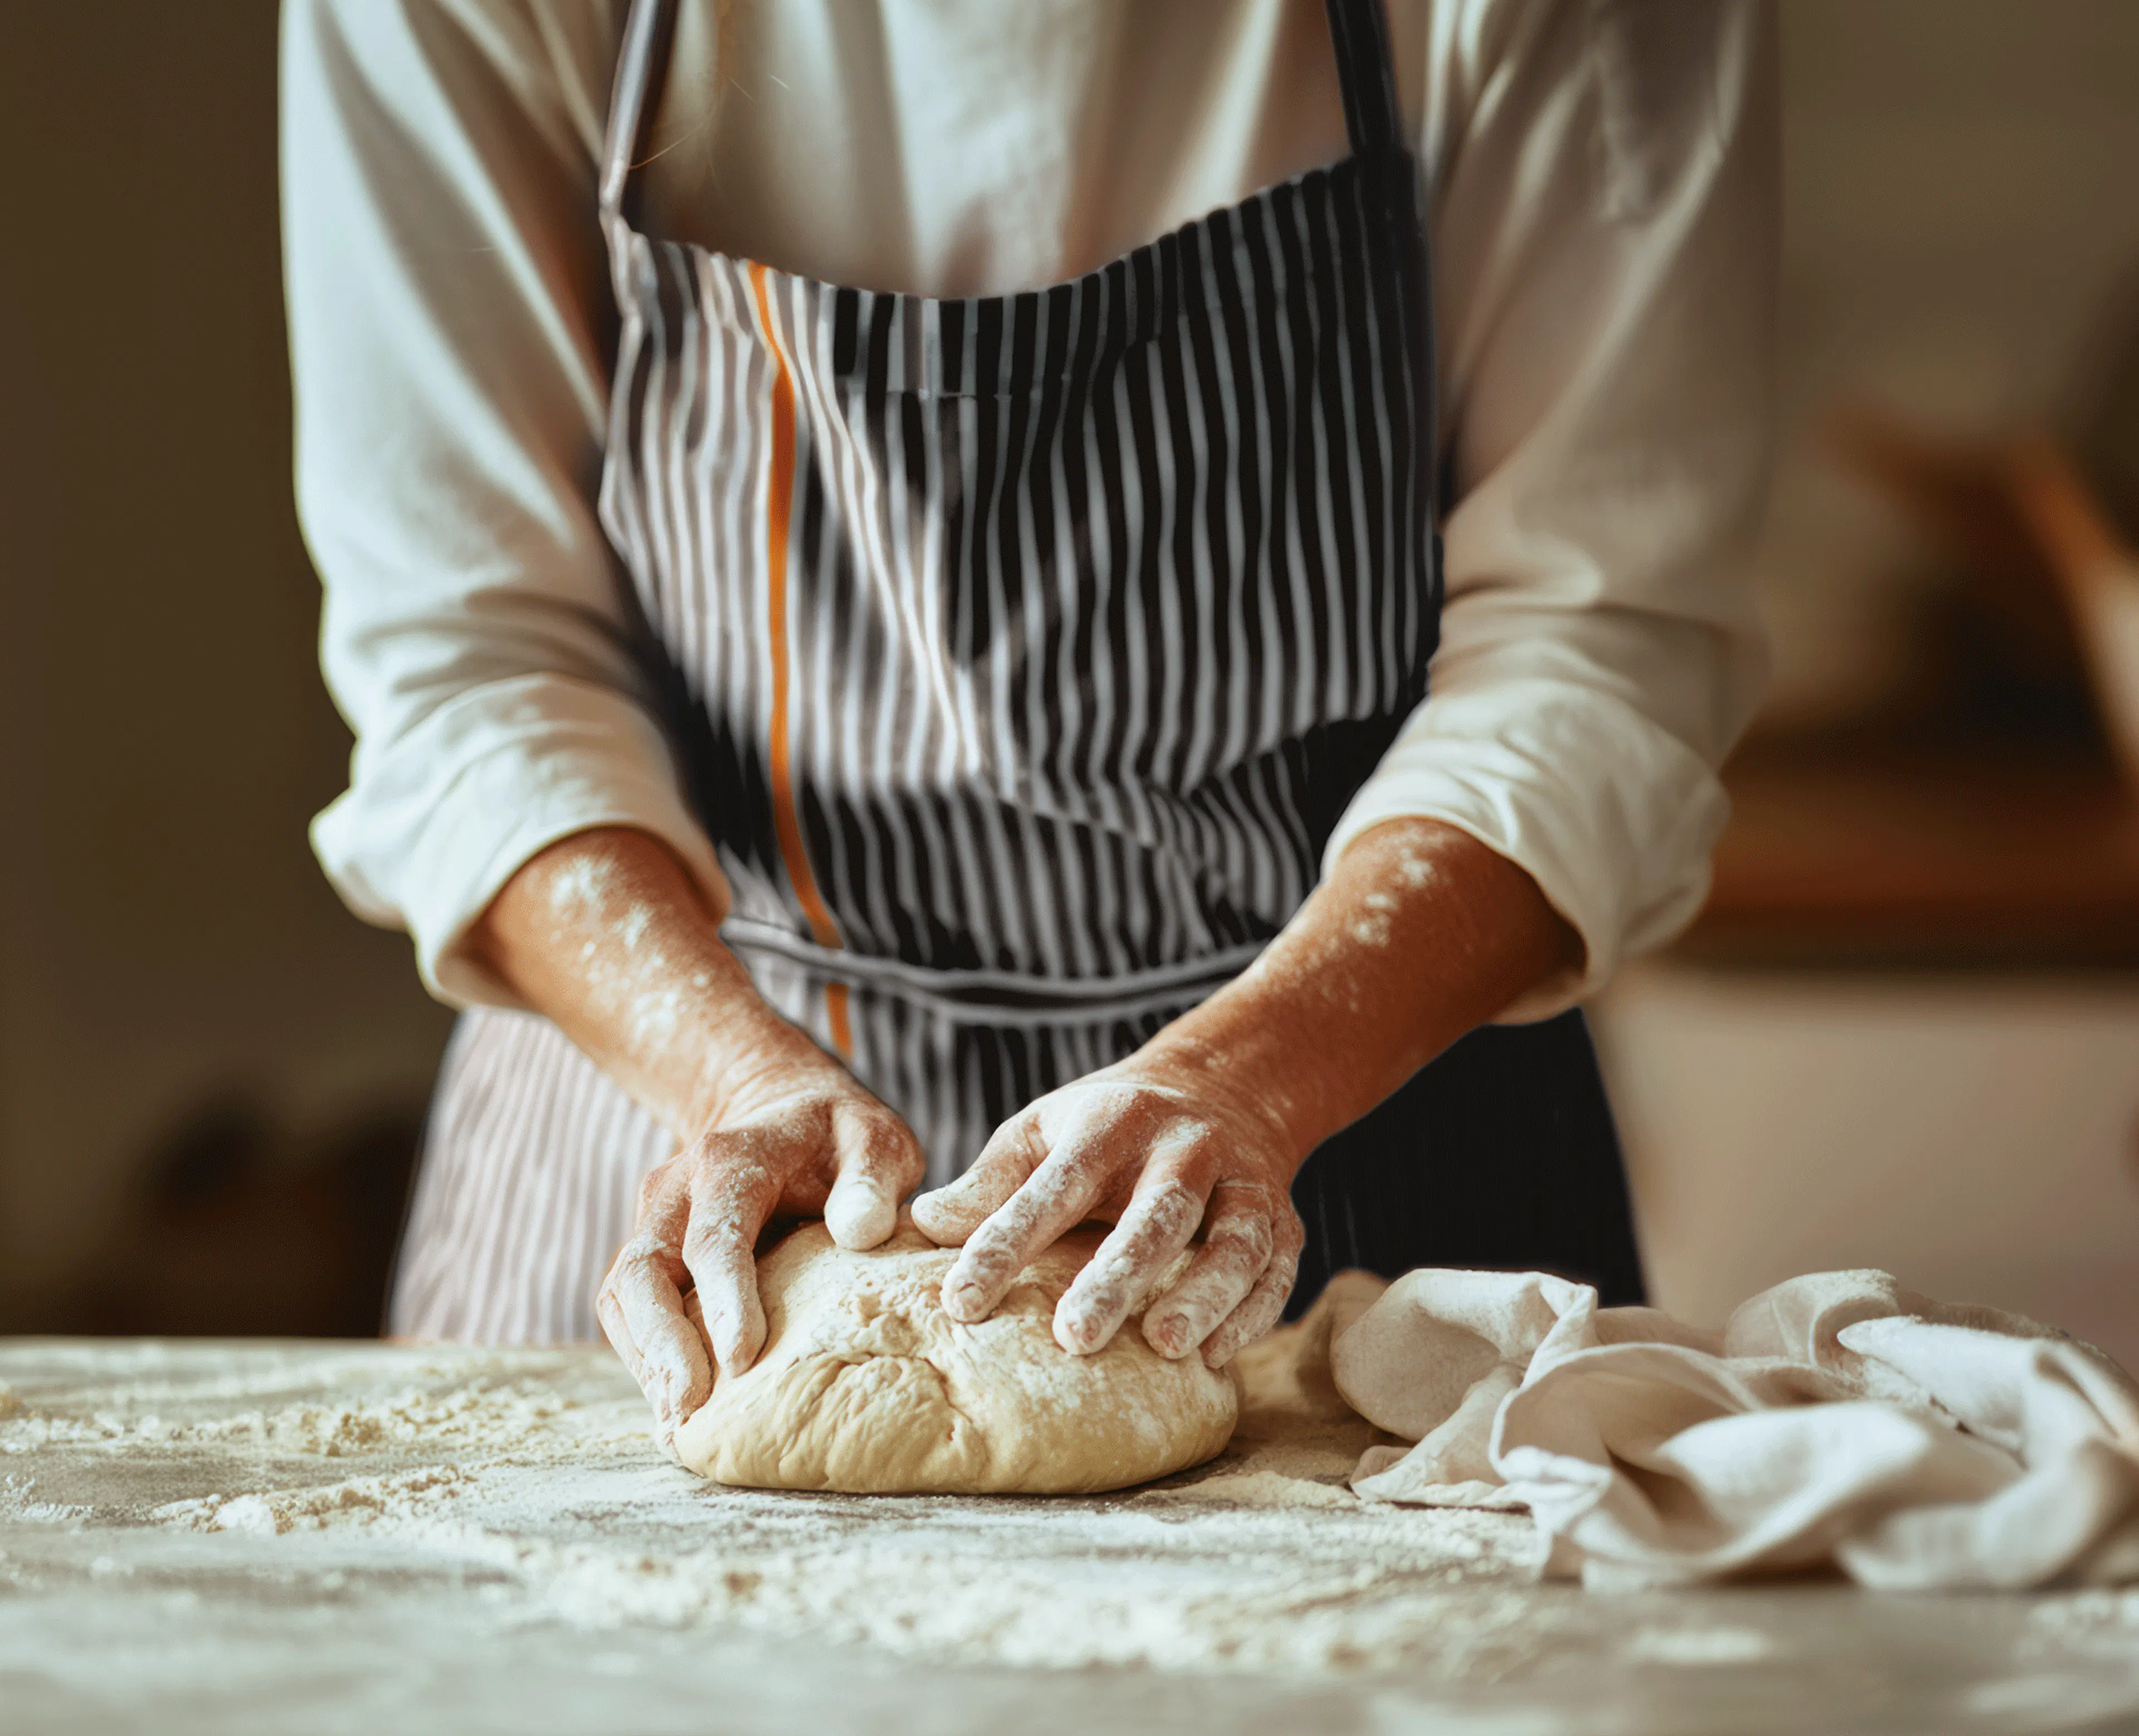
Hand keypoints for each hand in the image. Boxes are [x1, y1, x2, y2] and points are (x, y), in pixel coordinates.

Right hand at [594, 1026, 923, 1454]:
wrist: (784, 1116)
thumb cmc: (838, 1140)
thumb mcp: (873, 1141)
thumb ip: (871, 1180)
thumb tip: (859, 1231)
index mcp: (731, 1160)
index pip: (715, 1234)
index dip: (724, 1295)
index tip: (744, 1356)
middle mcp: (675, 1190)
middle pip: (643, 1269)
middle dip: (662, 1343)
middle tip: (690, 1409)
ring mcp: (654, 1223)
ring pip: (623, 1295)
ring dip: (647, 1360)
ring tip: (678, 1422)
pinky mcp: (651, 1255)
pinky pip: (628, 1311)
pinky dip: (645, 1358)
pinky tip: (673, 1406)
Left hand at [909, 1053, 1305, 1367]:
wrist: (1227, 1087)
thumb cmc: (1110, 1127)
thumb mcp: (1045, 1131)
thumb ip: (991, 1180)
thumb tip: (923, 1223)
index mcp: (1113, 1122)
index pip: (1054, 1186)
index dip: (1005, 1242)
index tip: (959, 1301)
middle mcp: (1184, 1148)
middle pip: (1157, 1213)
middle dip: (1118, 1274)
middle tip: (1074, 1338)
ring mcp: (1242, 1182)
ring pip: (1233, 1240)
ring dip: (1203, 1293)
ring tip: (1165, 1347)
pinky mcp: (1283, 1219)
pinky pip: (1276, 1268)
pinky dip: (1252, 1312)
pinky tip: (1217, 1357)